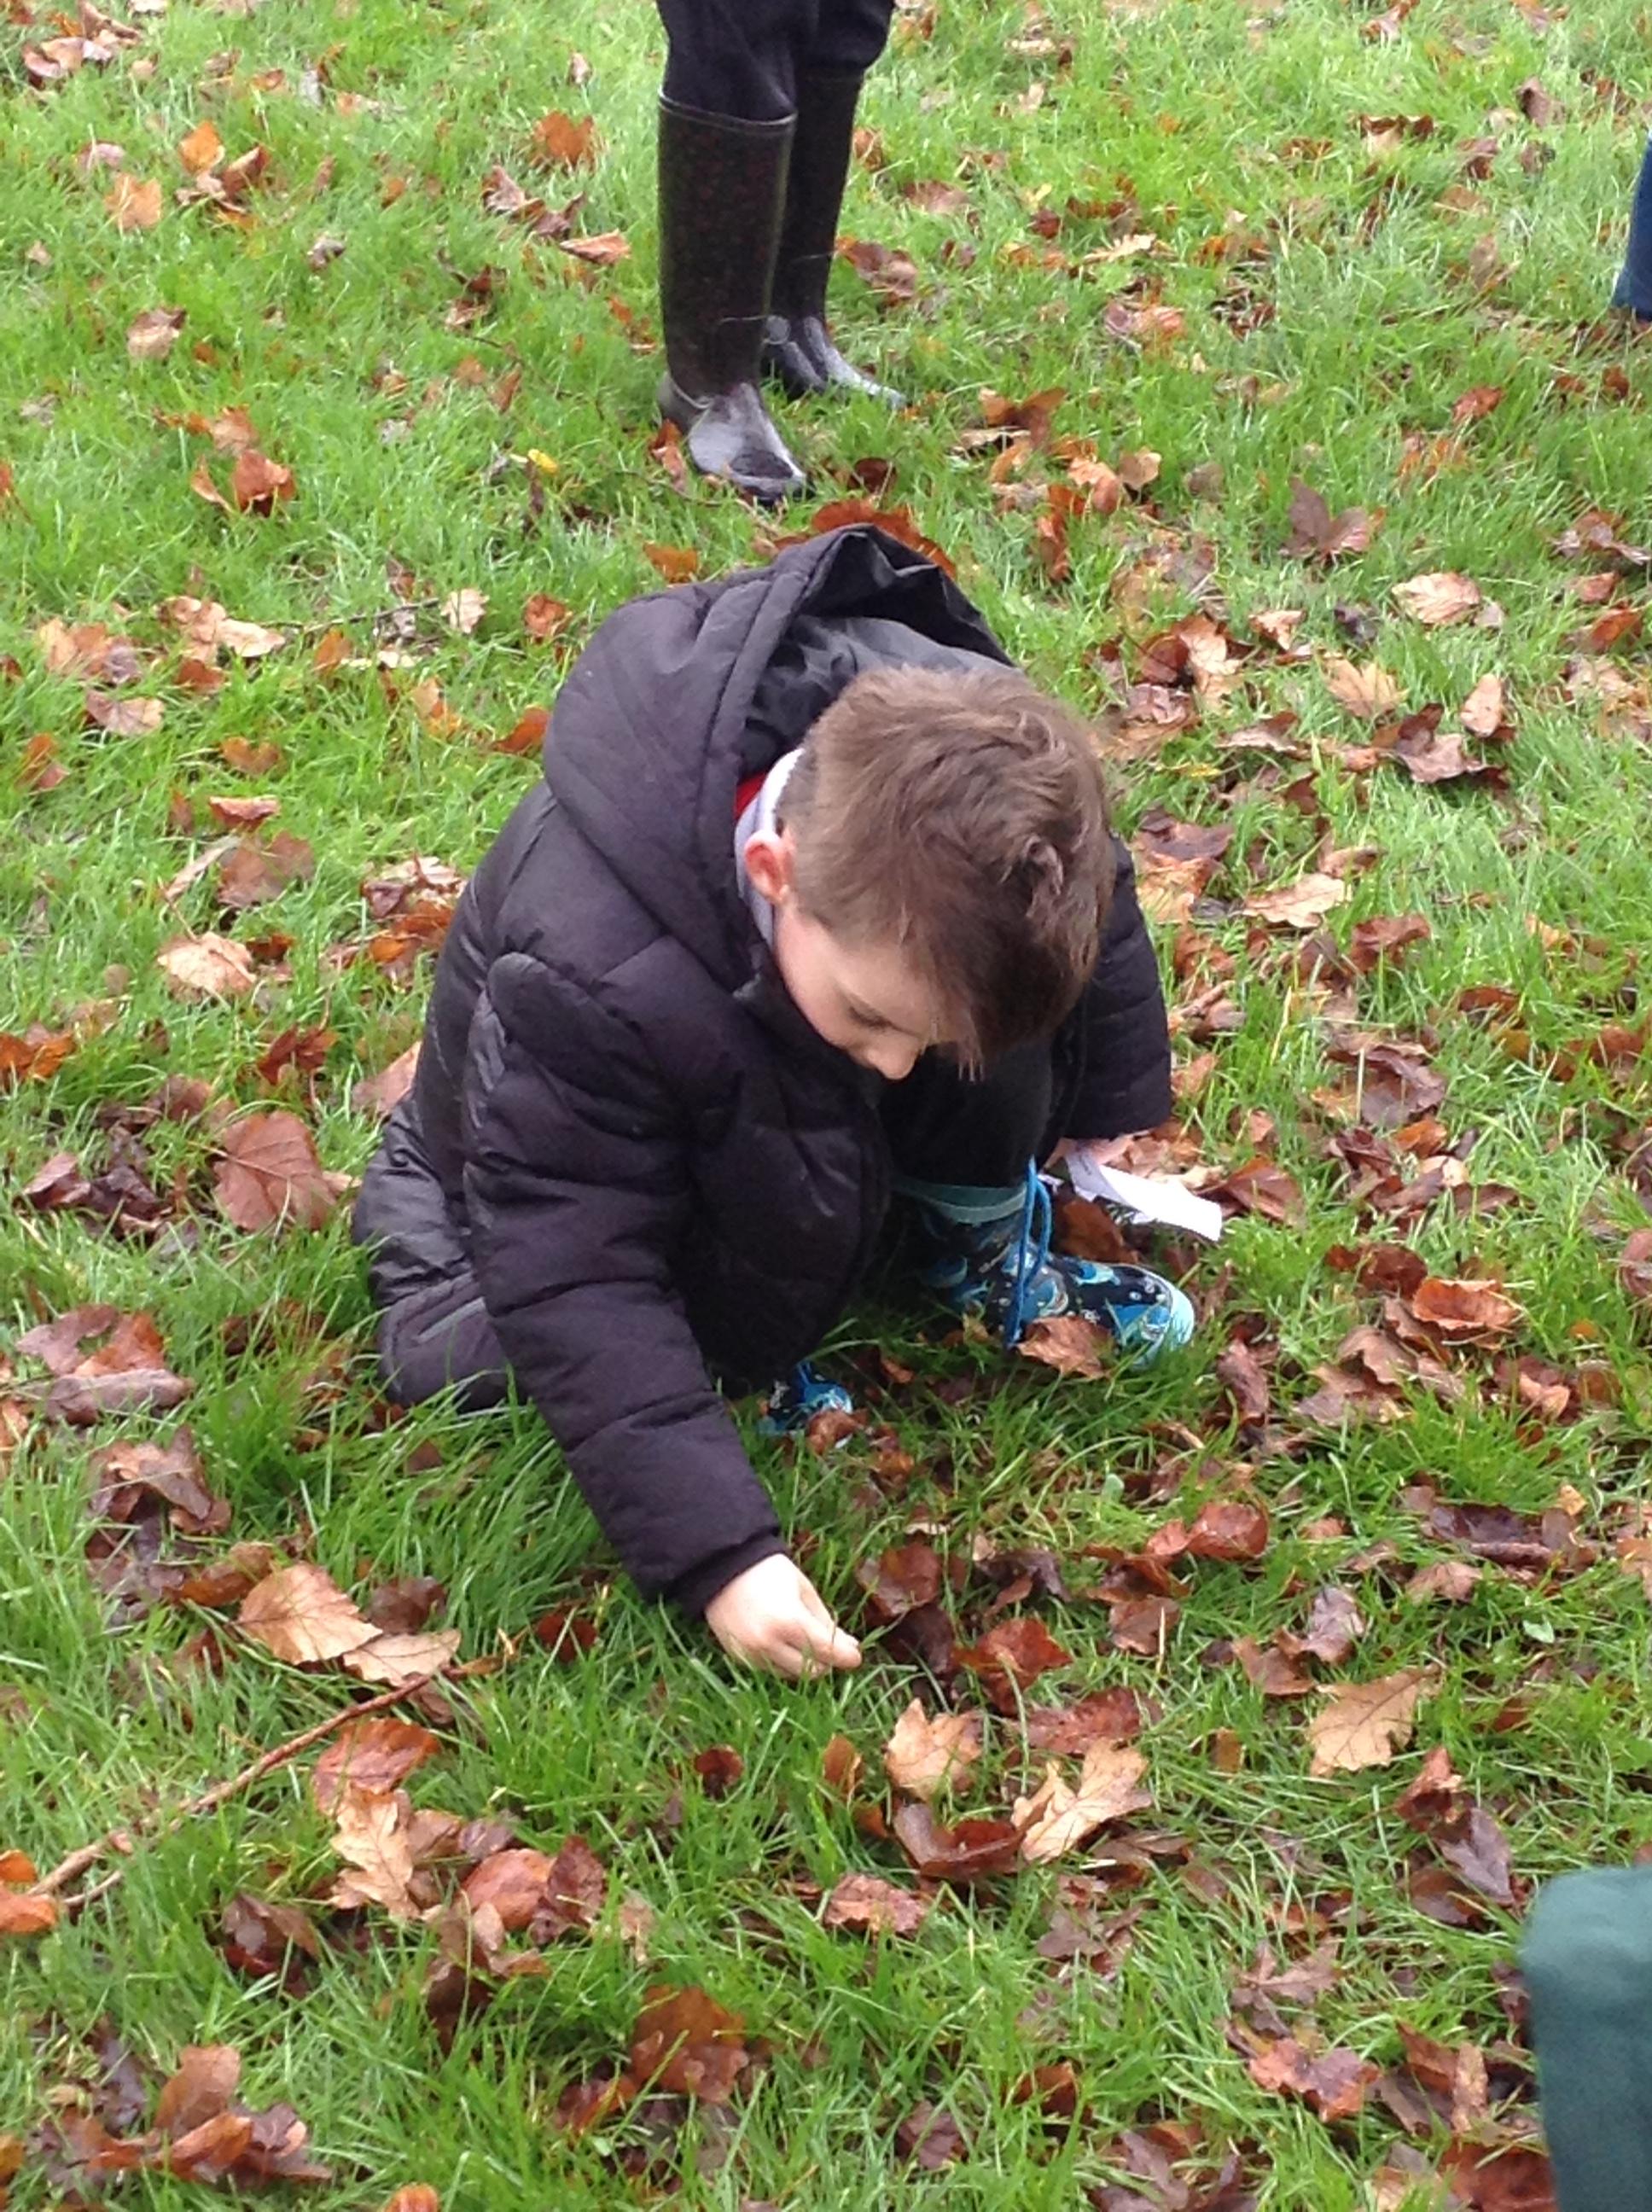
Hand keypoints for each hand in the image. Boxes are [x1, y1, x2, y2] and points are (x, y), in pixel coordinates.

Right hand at [704, 1555, 861, 1679]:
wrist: (723, 1568)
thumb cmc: (769, 1572)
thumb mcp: (803, 1590)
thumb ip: (826, 1621)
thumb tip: (850, 1646)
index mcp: (789, 1622)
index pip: (828, 1652)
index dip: (847, 1656)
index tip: (856, 1656)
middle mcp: (769, 1644)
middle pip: (812, 1671)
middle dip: (827, 1662)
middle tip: (832, 1648)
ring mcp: (752, 1654)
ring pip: (791, 1675)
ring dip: (804, 1663)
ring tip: (804, 1641)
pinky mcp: (739, 1659)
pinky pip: (770, 1670)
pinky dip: (781, 1662)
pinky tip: (782, 1642)